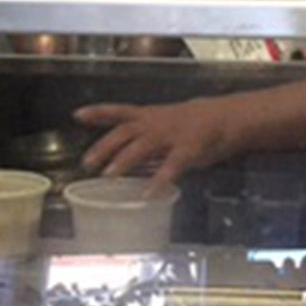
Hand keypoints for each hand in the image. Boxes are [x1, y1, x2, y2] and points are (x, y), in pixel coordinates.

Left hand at [75, 97, 238, 190]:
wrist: (229, 116)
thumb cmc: (197, 124)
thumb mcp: (167, 127)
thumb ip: (148, 144)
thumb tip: (127, 161)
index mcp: (150, 116)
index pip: (119, 112)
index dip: (98, 113)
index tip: (77, 115)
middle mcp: (157, 123)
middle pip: (124, 132)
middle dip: (104, 147)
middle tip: (87, 163)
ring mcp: (172, 135)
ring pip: (142, 146)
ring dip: (124, 160)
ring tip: (108, 175)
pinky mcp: (190, 148)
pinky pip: (172, 165)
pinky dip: (159, 179)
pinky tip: (149, 193)